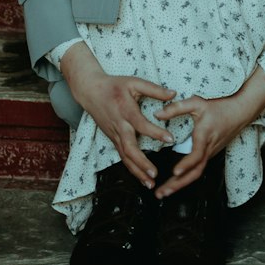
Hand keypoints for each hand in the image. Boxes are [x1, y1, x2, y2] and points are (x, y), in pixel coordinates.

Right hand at [60, 42, 175, 186]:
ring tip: (150, 182)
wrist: (90, 91)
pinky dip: (132, 168)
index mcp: (125, 110)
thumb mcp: (134, 82)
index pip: (141, 124)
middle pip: (129, 148)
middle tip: (155, 173)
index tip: (170, 139)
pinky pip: (122, 156)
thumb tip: (174, 93)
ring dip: (137, 171)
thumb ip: (154, 89)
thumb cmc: (114, 85)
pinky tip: (142, 178)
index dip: (155, 132)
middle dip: (142, 163)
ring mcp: (114, 134)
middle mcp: (119, 126)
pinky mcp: (113, 139)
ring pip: (125, 157)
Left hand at [153, 65, 264, 197]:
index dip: (186, 164)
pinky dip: (186, 178)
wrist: (241, 112)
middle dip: (177, 184)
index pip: (197, 155)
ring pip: (196, 173)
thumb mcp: (197, 102)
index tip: (175, 172)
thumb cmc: (220, 106)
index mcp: (205, 136)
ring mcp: (210, 153)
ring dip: (180, 184)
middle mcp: (208, 149)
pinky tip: (175, 182)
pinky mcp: (210, 154)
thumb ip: (176, 107)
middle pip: (195, 172)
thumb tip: (157, 114)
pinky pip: (198, 169)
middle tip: (161, 193)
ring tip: (164, 192)